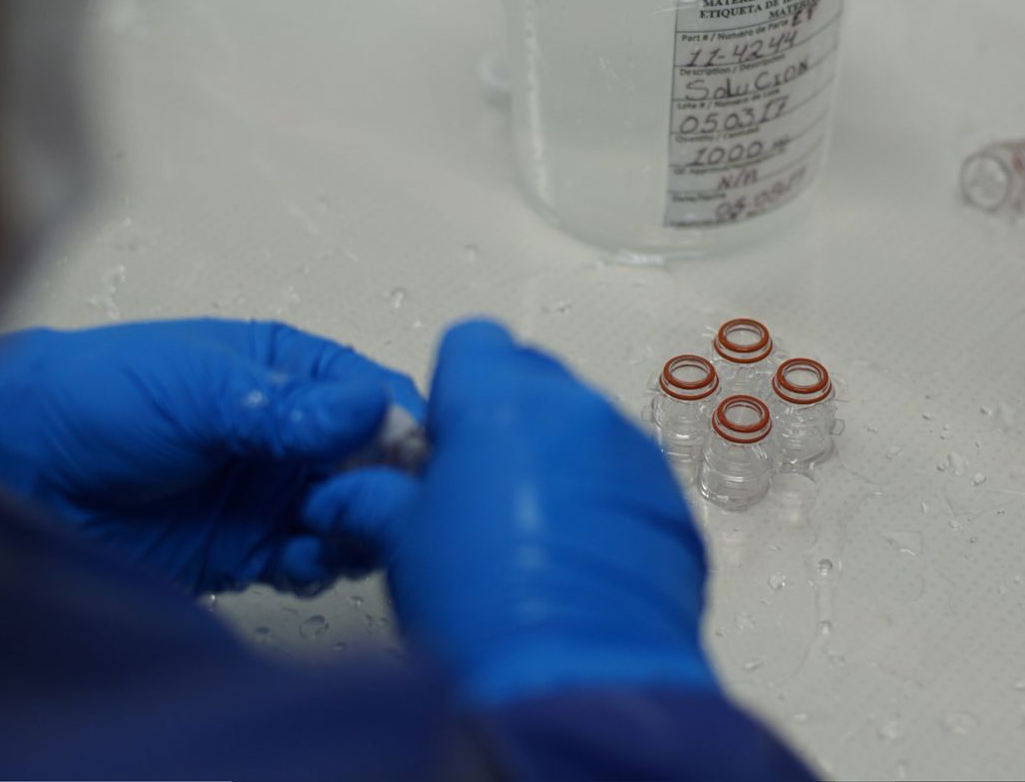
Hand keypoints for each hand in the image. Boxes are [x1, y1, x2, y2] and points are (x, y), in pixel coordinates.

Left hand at [0, 319, 423, 595]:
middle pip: (377, 462)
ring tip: (331, 532)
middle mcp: (293, 434)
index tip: (414, 455)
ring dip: (356, 530)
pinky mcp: (255, 548)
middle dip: (386, 487)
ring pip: (354, 516)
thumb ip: (286, 405)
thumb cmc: (91, 398)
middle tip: (373, 504)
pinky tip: (300, 559)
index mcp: (289, 372)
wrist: (21, 473)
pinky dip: (320, 566)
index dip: (402, 425)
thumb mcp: (196, 387)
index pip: (375, 395)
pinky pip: (314, 561)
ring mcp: (276, 493)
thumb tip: (369, 407)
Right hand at [305, 320, 716, 703]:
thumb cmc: (487, 605)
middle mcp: (578, 412)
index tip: (440, 442)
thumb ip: (374, 499)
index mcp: (503, 400)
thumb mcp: (402, 543)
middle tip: (476, 488)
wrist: (575, 680)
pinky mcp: (671, 502)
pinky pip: (625, 477)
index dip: (450, 389)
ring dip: (555, 461)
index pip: (473, 344)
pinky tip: (575, 559)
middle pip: (531, 379)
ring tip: (528, 536)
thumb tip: (353, 496)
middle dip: (502, 420)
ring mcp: (633, 455)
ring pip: (582, 428)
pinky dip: (600, 500)